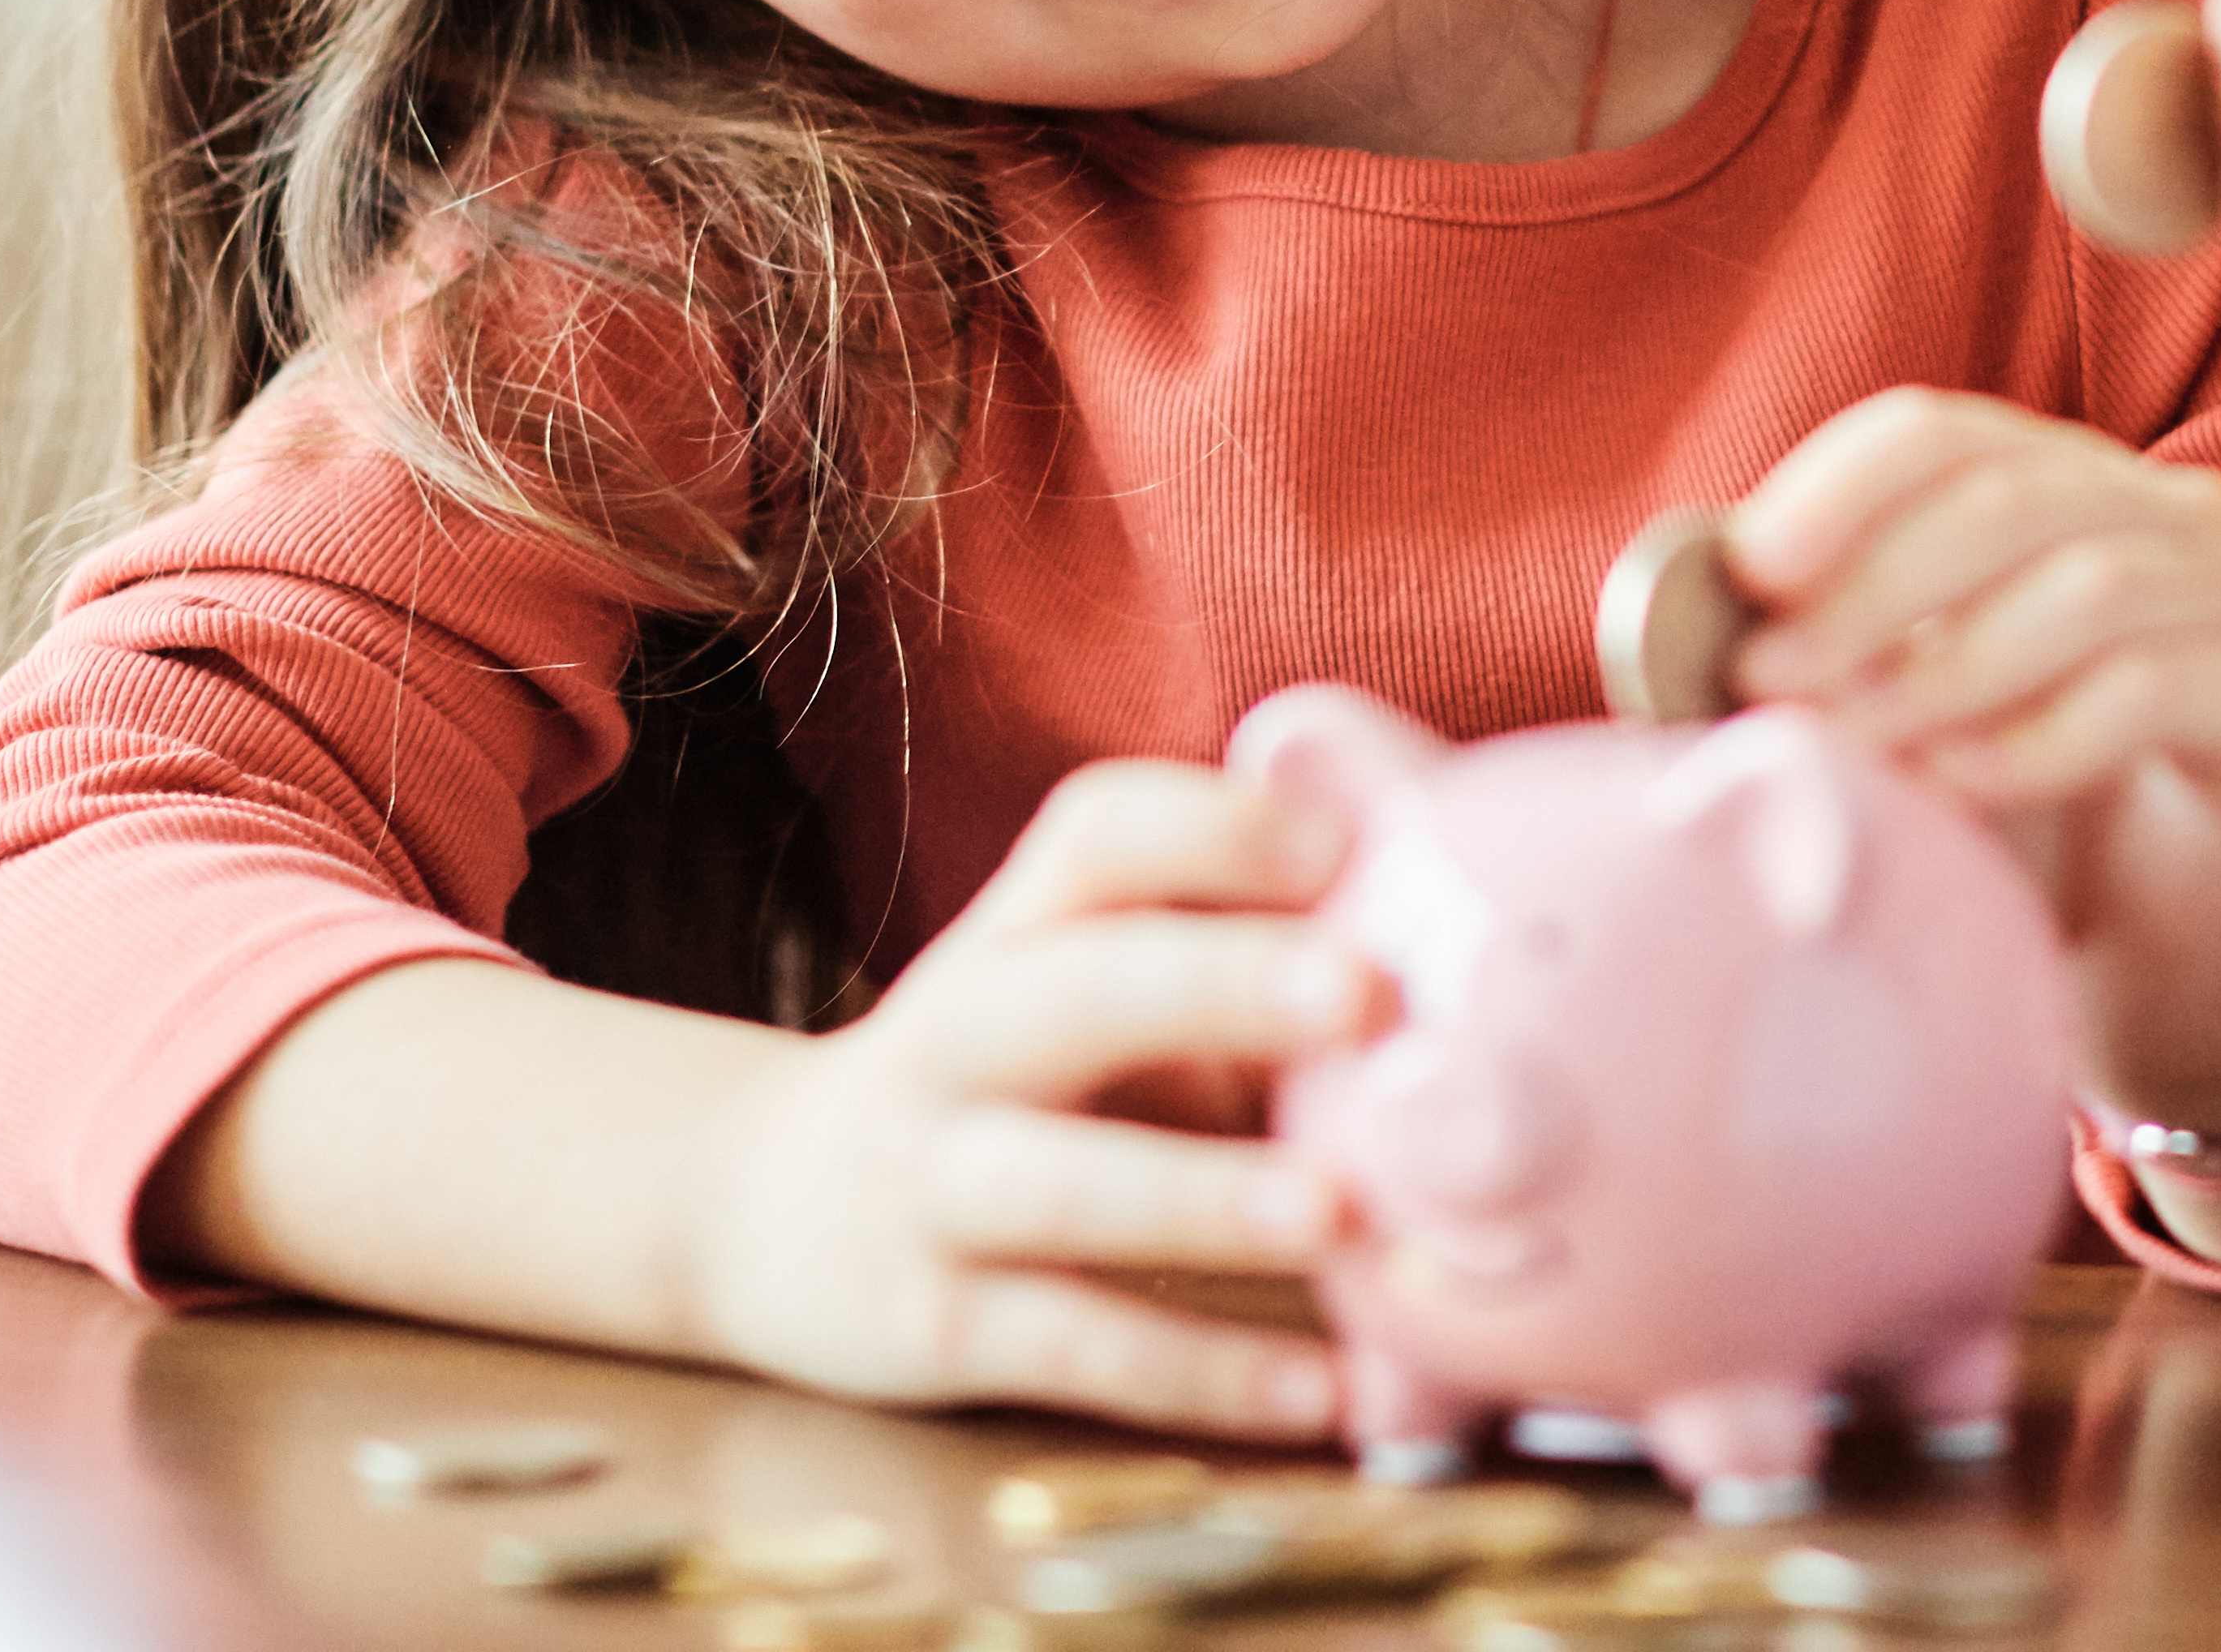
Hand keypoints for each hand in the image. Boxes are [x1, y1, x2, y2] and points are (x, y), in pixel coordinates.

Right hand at [687, 758, 1370, 1431]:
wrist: (759, 1210)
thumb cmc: (1012, 1083)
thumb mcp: (1085, 991)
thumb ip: (1232, 957)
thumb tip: (1461, 945)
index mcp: (1017, 931)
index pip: (1096, 835)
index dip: (1209, 828)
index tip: (1335, 844)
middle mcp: (961, 1038)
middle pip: (1075, 990)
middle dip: (1216, 983)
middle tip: (1361, 992)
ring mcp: (932, 1184)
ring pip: (1061, 1183)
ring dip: (1204, 1196)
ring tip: (1338, 1215)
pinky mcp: (932, 1326)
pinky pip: (1075, 1348)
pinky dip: (1202, 1372)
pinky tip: (1324, 1391)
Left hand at [1722, 388, 2220, 1141]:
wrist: (2171, 984)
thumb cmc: (2032, 836)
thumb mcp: (1918, 715)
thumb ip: (1841, 640)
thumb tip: (1702, 589)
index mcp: (2072, 487)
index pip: (1945, 432)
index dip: (1838, 485)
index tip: (1749, 569)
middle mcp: (2175, 515)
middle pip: (2010, 493)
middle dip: (1872, 584)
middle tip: (1776, 676)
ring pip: (2088, 584)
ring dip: (1946, 667)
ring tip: (1861, 747)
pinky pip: (2152, 688)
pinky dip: (2037, 737)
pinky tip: (1966, 789)